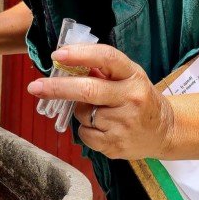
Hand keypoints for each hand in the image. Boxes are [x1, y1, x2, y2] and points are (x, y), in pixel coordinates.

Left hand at [27, 44, 173, 159]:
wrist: (164, 130)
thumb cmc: (139, 98)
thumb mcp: (127, 77)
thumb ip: (100, 69)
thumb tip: (65, 62)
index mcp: (133, 75)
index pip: (106, 58)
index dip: (80, 55)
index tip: (58, 55)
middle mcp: (131, 98)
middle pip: (88, 90)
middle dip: (57, 88)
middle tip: (34, 87)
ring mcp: (124, 123)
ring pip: (83, 114)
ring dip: (79, 111)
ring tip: (98, 111)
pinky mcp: (116, 145)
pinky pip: (85, 134)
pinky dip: (85, 129)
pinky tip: (103, 127)